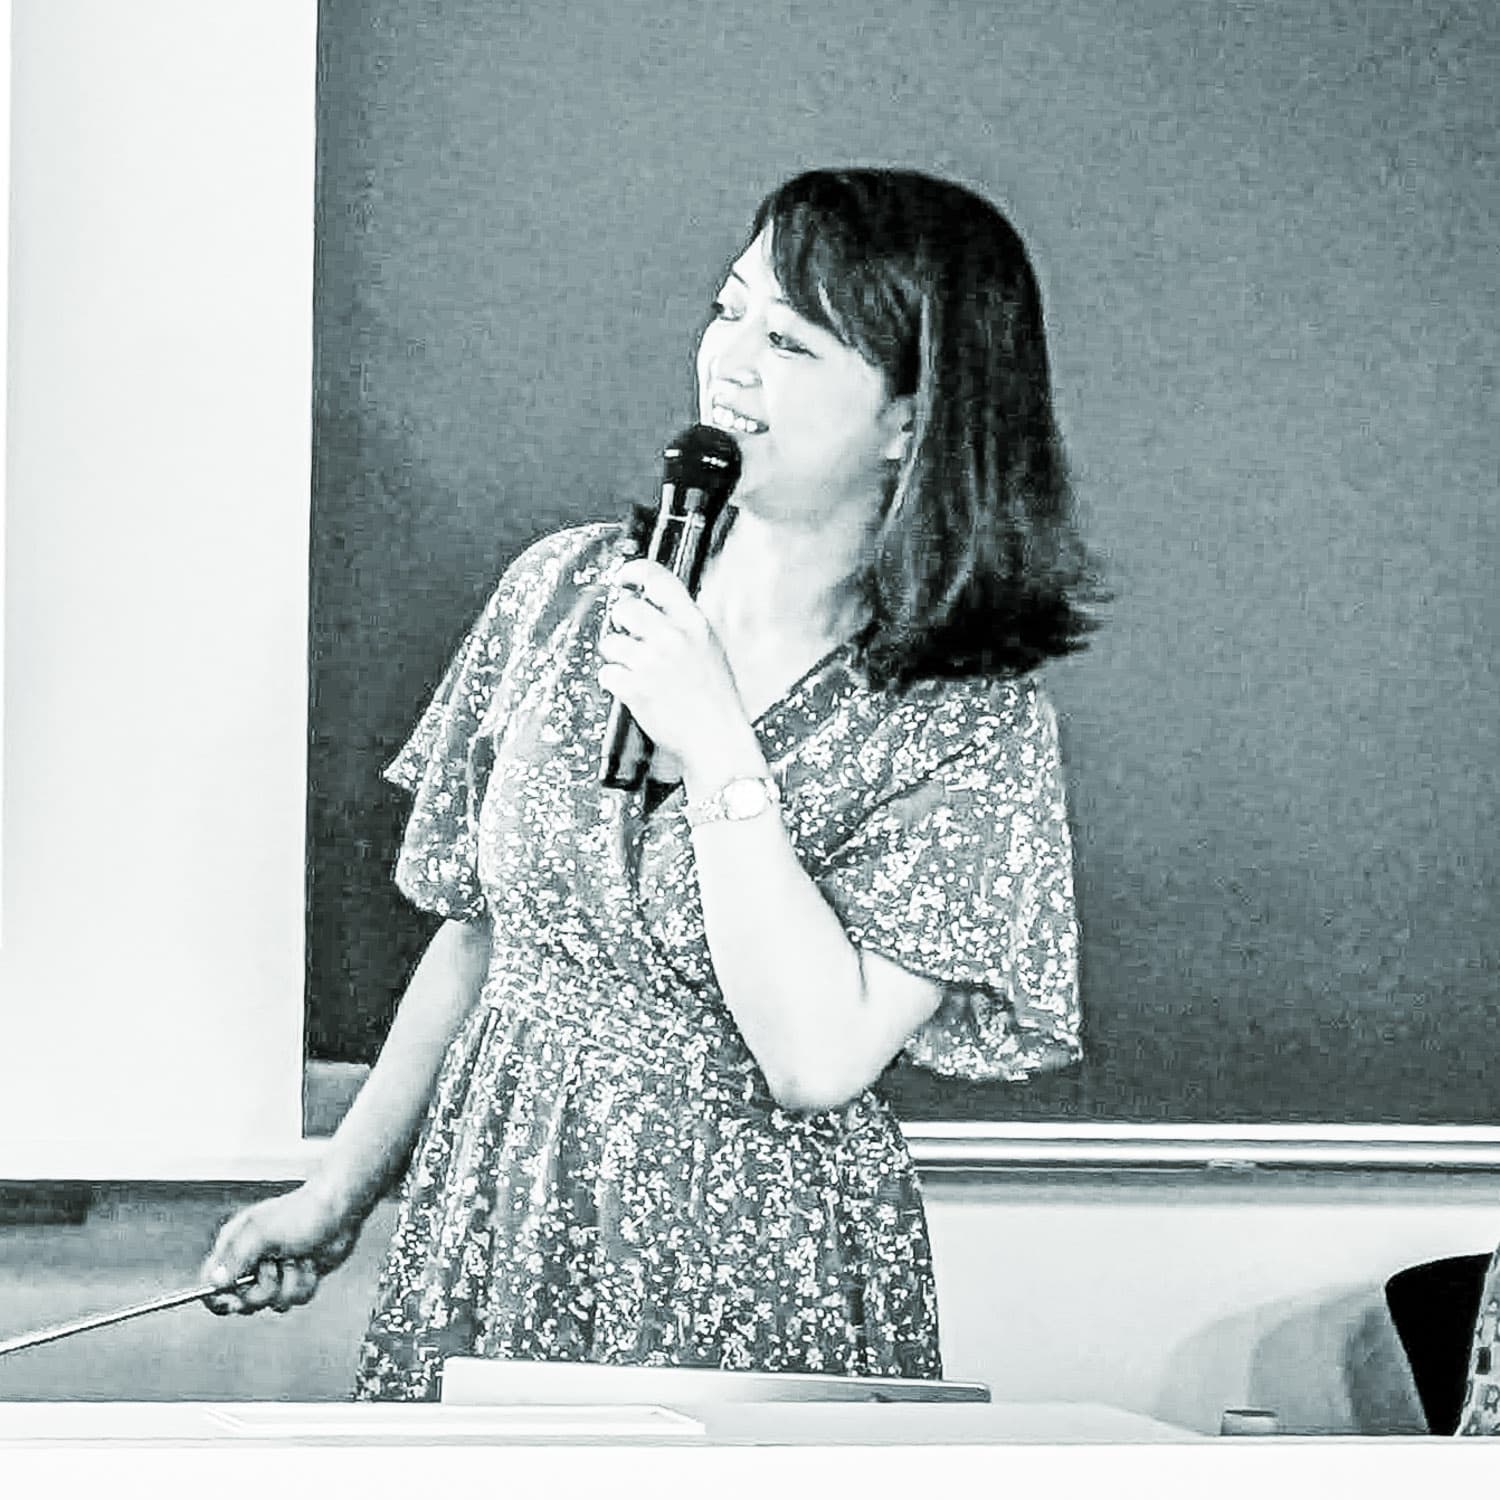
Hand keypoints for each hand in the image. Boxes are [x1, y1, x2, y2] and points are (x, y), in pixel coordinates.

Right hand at [199, 1182, 364, 1316]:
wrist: (342, 1209)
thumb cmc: (303, 1212)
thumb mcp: (263, 1233)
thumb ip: (236, 1259)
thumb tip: (215, 1283)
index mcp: (236, 1246)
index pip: (211, 1281)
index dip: (217, 1298)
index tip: (233, 1302)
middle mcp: (252, 1261)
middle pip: (242, 1301)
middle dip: (264, 1289)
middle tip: (274, 1267)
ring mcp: (275, 1271)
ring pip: (273, 1302)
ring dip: (290, 1283)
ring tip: (298, 1259)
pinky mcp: (296, 1278)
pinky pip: (296, 1299)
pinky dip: (306, 1283)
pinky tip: (311, 1263)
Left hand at [597, 559, 759, 781]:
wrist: (716, 740)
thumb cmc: (716, 699)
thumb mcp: (710, 648)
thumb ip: (683, 624)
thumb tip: (651, 604)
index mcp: (694, 623)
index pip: (657, 578)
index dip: (632, 572)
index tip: (622, 578)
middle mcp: (672, 637)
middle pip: (624, 608)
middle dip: (621, 623)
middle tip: (629, 638)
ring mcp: (651, 662)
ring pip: (610, 642)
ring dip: (616, 656)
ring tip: (635, 670)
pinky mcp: (634, 687)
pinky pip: (607, 673)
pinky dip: (614, 682)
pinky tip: (632, 689)